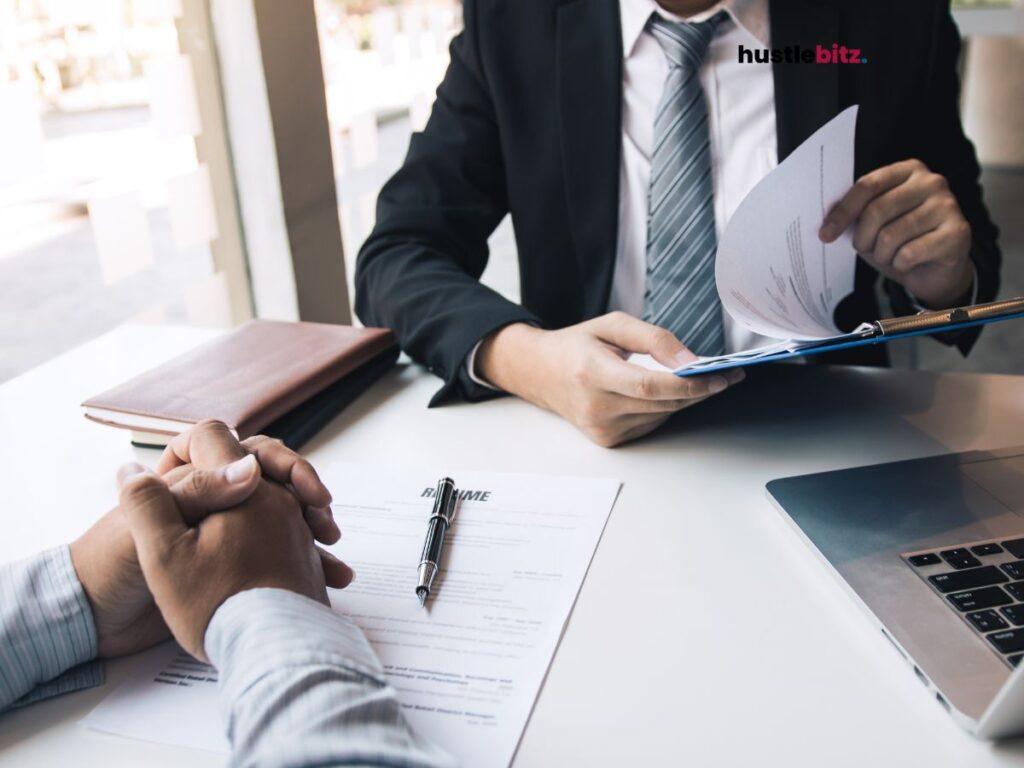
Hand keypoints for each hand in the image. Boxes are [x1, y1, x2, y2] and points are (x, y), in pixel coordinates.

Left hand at [70, 421, 349, 657]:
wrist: (97, 624)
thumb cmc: (112, 569)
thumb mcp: (153, 527)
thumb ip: (198, 493)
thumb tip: (251, 467)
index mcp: (190, 479)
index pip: (240, 449)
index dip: (271, 459)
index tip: (297, 487)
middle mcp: (212, 499)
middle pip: (270, 479)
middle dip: (302, 493)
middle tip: (324, 519)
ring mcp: (225, 531)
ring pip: (282, 516)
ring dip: (311, 528)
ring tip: (333, 553)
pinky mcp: (234, 565)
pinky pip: (280, 555)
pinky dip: (306, 563)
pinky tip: (330, 577)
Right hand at [475, 313, 742, 446]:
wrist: (540, 373)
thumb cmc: (577, 346)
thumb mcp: (612, 325)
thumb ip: (653, 339)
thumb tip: (689, 362)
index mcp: (591, 372)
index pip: (648, 386)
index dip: (687, 385)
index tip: (718, 377)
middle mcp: (595, 406)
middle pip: (661, 404)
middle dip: (697, 390)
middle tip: (724, 374)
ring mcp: (600, 428)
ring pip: (661, 416)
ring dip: (683, 399)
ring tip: (697, 380)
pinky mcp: (607, 440)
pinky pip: (650, 424)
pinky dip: (663, 409)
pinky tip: (661, 393)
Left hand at [819, 159, 972, 307]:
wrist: (935, 270)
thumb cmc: (901, 242)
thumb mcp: (873, 224)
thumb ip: (856, 214)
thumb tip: (826, 222)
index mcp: (908, 171)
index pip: (867, 185)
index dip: (843, 212)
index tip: (825, 234)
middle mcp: (932, 182)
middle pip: (877, 210)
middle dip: (863, 238)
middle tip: (865, 248)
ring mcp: (948, 206)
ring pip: (891, 235)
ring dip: (881, 254)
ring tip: (889, 255)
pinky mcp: (958, 233)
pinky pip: (909, 253)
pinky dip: (900, 264)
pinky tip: (908, 262)